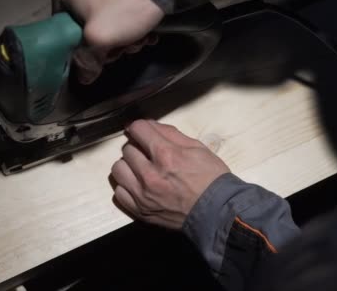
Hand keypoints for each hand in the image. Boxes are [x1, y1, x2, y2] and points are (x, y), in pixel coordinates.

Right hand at [52, 0, 163, 83]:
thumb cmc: (123, 3)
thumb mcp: (98, 37)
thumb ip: (86, 60)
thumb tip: (84, 78)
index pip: (62, 31)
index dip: (81, 50)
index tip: (100, 59)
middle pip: (86, 27)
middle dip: (109, 45)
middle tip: (124, 49)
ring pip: (107, 21)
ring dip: (124, 38)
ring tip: (141, 40)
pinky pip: (120, 9)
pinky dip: (132, 24)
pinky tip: (147, 32)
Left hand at [111, 120, 229, 229]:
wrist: (218, 212)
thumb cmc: (211, 179)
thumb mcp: (197, 147)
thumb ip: (170, 133)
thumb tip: (149, 125)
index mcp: (166, 155)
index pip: (138, 129)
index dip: (140, 127)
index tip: (141, 131)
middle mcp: (150, 175)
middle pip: (127, 149)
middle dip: (137, 147)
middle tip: (148, 153)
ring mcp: (143, 195)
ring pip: (118, 169)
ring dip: (128, 166)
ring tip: (141, 169)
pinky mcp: (141, 211)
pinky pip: (119, 193)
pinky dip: (127, 186)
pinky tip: (139, 185)